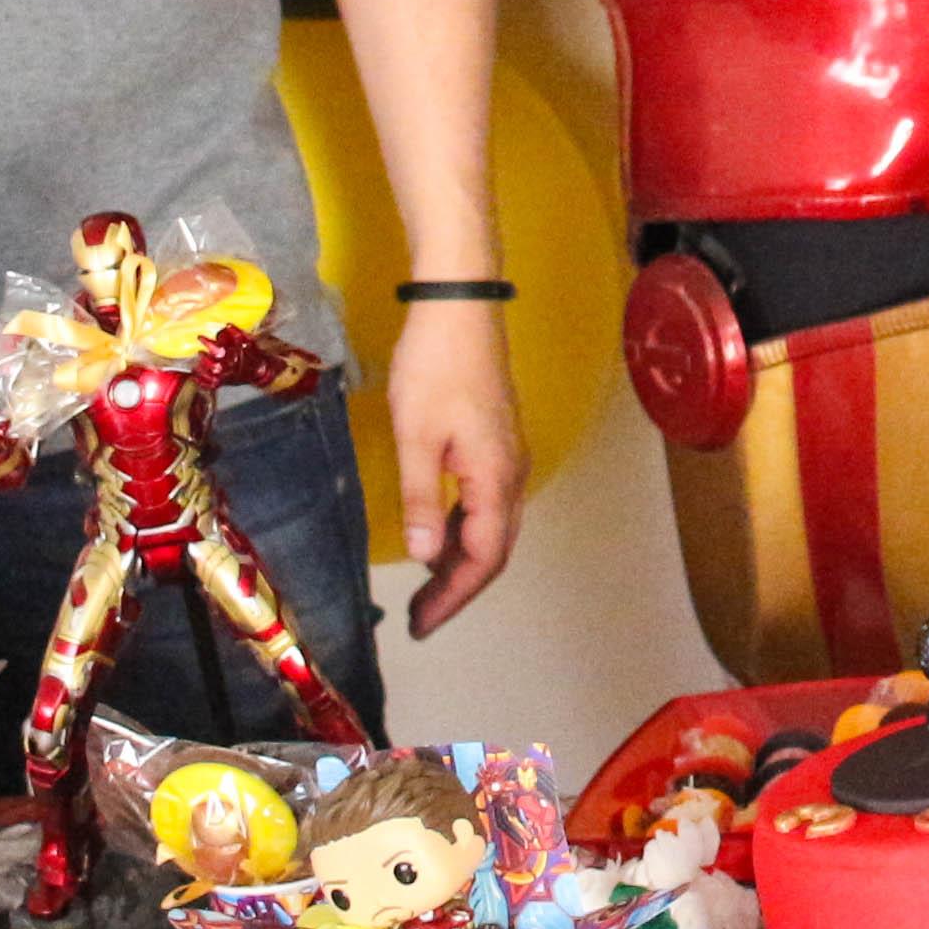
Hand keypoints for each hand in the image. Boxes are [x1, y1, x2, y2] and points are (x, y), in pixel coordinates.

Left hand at [379, 301, 526, 640]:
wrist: (461, 304)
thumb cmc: (434, 366)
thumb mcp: (415, 435)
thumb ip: (422, 499)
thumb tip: (425, 557)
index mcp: (496, 477)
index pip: (482, 558)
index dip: (453, 596)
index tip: (422, 624)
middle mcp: (513, 474)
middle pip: (495, 549)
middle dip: (458, 587)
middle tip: (420, 617)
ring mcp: (510, 457)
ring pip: (493, 527)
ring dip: (461, 560)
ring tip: (424, 586)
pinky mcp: (499, 442)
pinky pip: (489, 504)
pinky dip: (465, 530)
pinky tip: (438, 534)